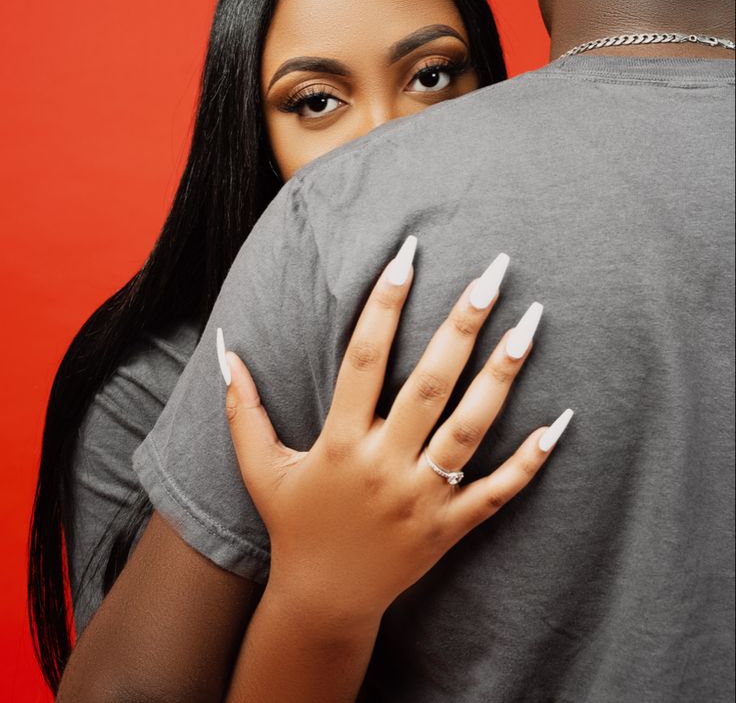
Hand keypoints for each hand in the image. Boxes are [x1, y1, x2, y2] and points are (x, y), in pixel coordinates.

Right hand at [219, 238, 572, 625]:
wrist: (323, 602)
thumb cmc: (294, 525)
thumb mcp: (260, 467)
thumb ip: (242, 409)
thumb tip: (226, 352)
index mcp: (340, 443)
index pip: (364, 359)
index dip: (384, 304)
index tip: (407, 255)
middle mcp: (384, 465)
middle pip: (430, 384)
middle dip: (462, 323)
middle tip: (493, 272)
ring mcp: (423, 498)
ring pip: (471, 429)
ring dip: (503, 375)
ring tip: (531, 322)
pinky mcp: (451, 526)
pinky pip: (497, 492)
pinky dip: (530, 461)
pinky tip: (560, 422)